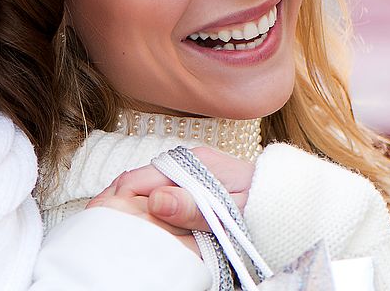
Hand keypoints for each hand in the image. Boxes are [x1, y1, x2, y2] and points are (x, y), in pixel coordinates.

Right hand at [86, 147, 254, 250]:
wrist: (290, 202)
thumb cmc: (266, 206)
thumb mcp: (233, 210)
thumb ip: (196, 207)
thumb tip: (156, 201)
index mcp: (195, 162)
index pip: (140, 176)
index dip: (116, 198)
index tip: (101, 219)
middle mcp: (188, 162)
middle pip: (137, 180)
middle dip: (116, 201)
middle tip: (98, 227)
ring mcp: (189, 172)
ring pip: (145, 187)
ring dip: (129, 205)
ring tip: (112, 227)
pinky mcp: (192, 185)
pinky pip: (159, 193)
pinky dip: (144, 208)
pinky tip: (138, 224)